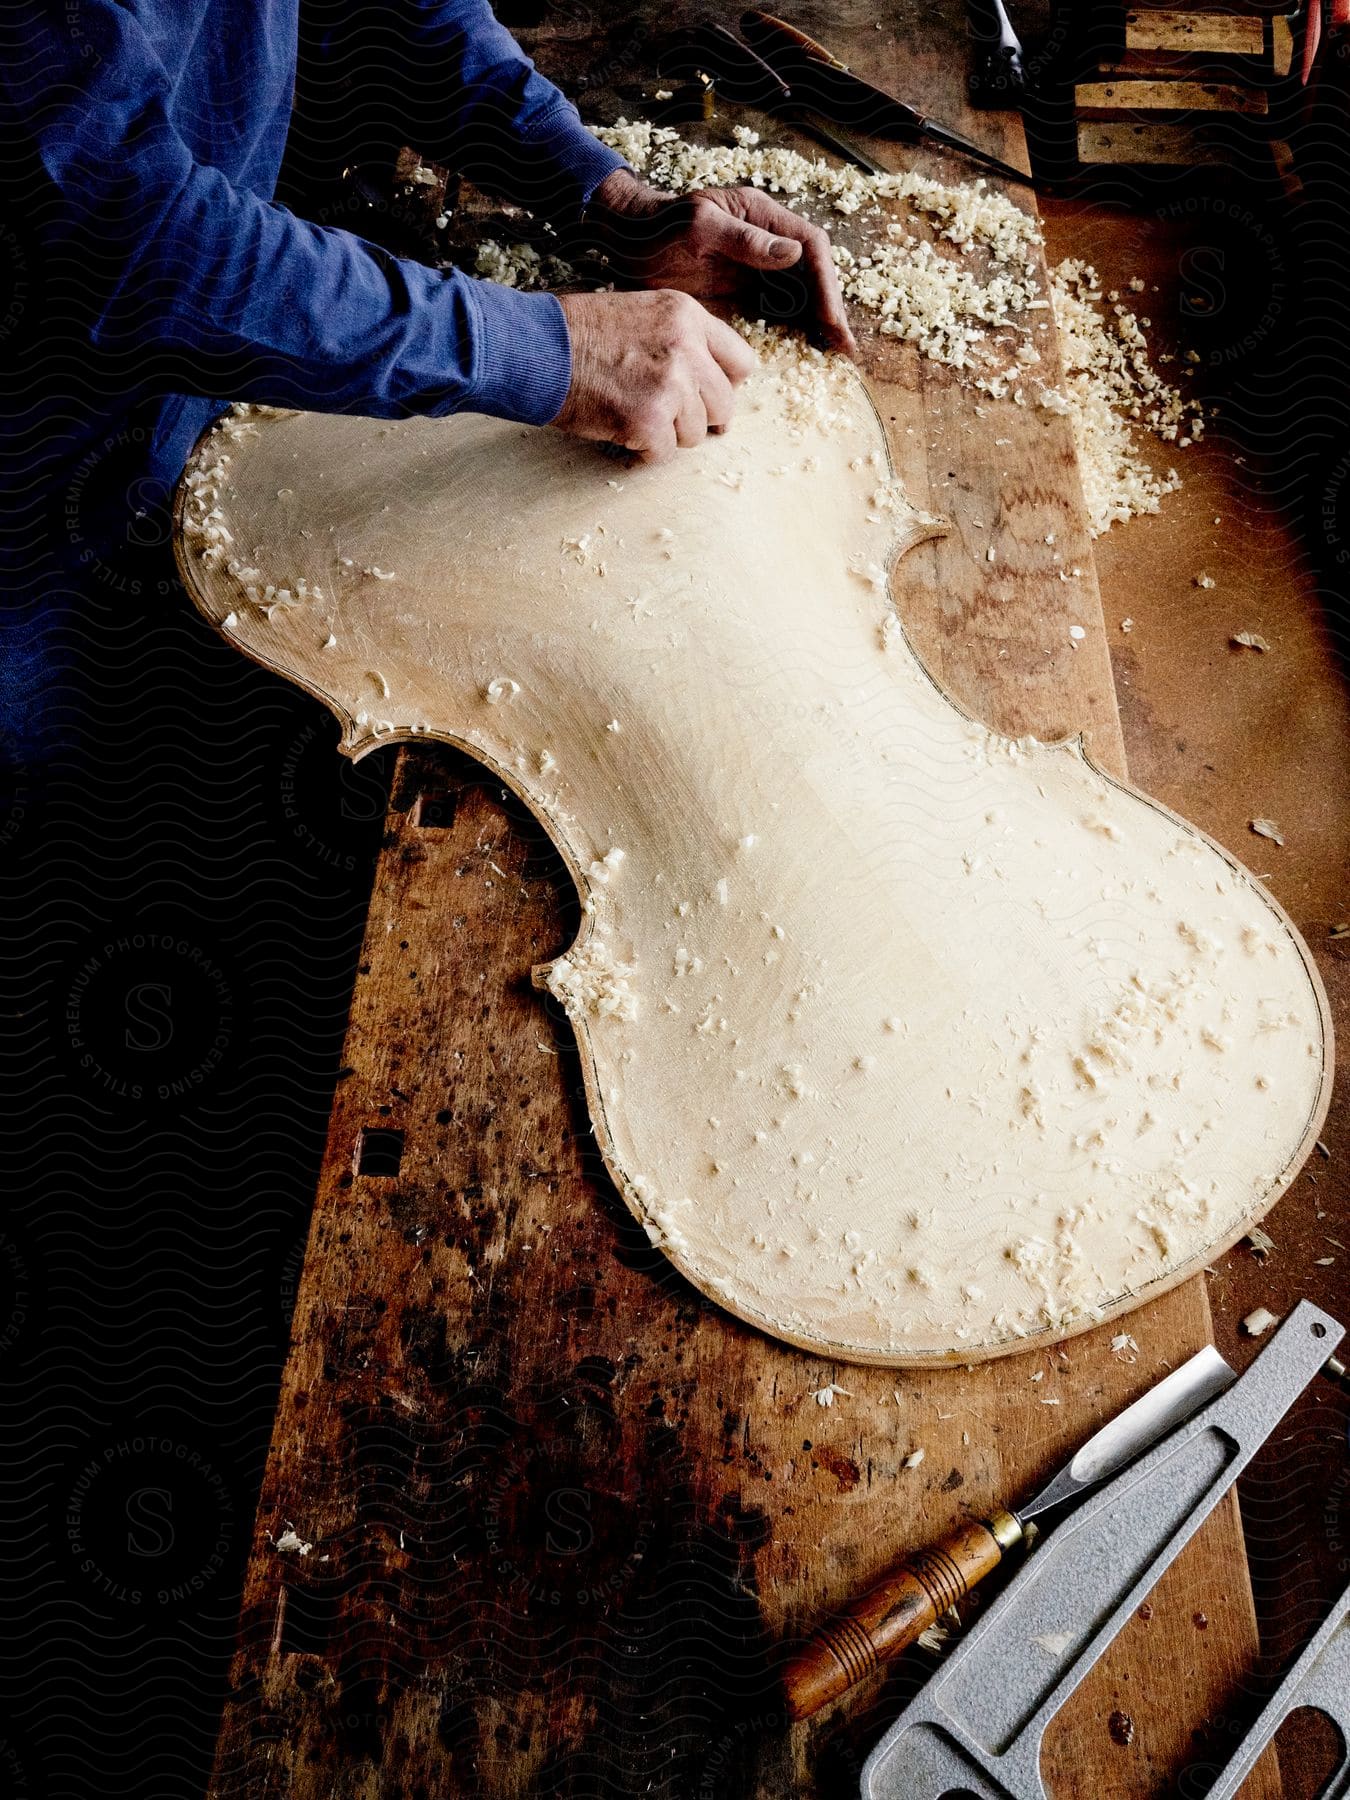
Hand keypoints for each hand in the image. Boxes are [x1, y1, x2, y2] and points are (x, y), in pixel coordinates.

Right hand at [553, 288, 756, 463]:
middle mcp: (687, 348)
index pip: (741, 362)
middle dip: (698, 417)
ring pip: (696, 434)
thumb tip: (709, 383)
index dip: (725, 385)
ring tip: (633, 414)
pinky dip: (642, 450)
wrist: (536, 348)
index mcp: (687, 316)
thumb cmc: (578, 334)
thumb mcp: (642, 314)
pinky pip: (663, 453)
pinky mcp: (649, 420)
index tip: (707, 396)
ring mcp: (671, 385)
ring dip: (667, 434)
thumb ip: (680, 341)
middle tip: (668, 417)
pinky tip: (620, 428)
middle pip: (724, 405)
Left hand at [585, 170, 856, 357]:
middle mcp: (766, 238)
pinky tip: (807, 346)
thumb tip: (792, 253)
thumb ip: (745, 240)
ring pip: (800, 292)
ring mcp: (757, 264)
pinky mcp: (744, 288)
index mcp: (761, 215)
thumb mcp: (698, 228)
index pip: (810, 246)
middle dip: (830, 307)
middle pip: (812, 272)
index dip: (825, 283)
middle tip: (843, 346)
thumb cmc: (657, 229)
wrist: (627, 242)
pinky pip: (779, 307)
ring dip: (819, 320)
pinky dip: (796, 326)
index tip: (829, 317)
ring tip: (834, 352)